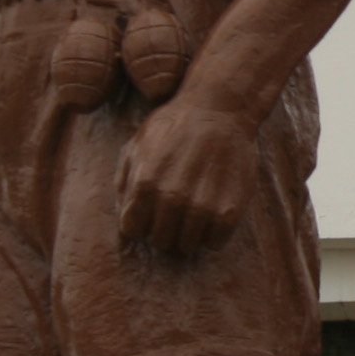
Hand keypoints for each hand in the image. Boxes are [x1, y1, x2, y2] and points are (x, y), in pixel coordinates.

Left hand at [119, 100, 259, 256]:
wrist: (220, 109)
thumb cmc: (175, 126)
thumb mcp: (137, 146)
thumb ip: (124, 183)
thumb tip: (124, 218)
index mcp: (145, 184)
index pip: (133, 230)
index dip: (140, 222)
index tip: (150, 212)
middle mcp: (172, 199)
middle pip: (160, 241)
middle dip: (164, 229)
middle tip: (174, 213)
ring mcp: (203, 207)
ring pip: (187, 246)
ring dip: (189, 233)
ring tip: (194, 212)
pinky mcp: (230, 211)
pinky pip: (215, 242)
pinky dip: (212, 234)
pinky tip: (212, 214)